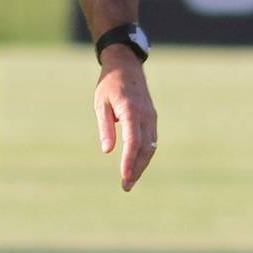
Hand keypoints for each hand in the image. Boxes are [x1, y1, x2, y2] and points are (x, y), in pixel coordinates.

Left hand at [93, 54, 157, 191]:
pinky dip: (145, 154)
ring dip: (142, 164)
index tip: (124, 176)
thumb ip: (105, 127)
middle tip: (126, 186)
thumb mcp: (101, 104)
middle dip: (137, 169)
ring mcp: (151, 117)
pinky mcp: (151, 118)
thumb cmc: (109, 85)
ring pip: (150, 146)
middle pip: (145, 148)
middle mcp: (145, 115)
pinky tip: (136, 164)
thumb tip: (108, 151)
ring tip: (130, 179)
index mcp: (131, 111)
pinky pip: (151, 140)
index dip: (129, 161)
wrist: (125, 66)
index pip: (133, 142)